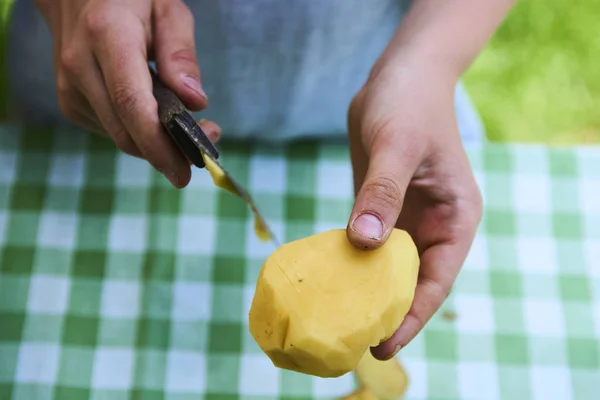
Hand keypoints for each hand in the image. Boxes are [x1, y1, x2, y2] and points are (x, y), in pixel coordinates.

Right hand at [34, 0, 220, 186]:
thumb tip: (196, 102)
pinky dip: (138, 132)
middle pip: (125, 130)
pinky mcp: (70, 102)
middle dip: (167, 152)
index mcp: (107, 35)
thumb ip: (181, 53)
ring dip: (155, 143)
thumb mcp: (168, 9)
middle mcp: (80, 65)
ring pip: (120, 136)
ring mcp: (69, 87)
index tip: (186, 170)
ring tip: (186, 126)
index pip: (131, 102)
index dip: (158, 143)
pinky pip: (112, 130)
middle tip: (201, 151)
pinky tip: (154, 113)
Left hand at [345, 56, 482, 358]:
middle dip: (387, 313)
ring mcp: (405, 219)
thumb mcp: (397, 146)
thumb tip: (364, 243)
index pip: (436, 280)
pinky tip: (328, 281)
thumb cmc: (409, 104)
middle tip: (352, 343)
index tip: (384, 345)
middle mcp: (433, 225)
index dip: (412, 316)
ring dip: (365, 293)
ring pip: (386, 268)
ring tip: (336, 322)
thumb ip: (382, 192)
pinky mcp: (380, 209)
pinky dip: (350, 264)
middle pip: (411, 283)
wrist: (398, 77)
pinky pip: (365, 245)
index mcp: (455, 218)